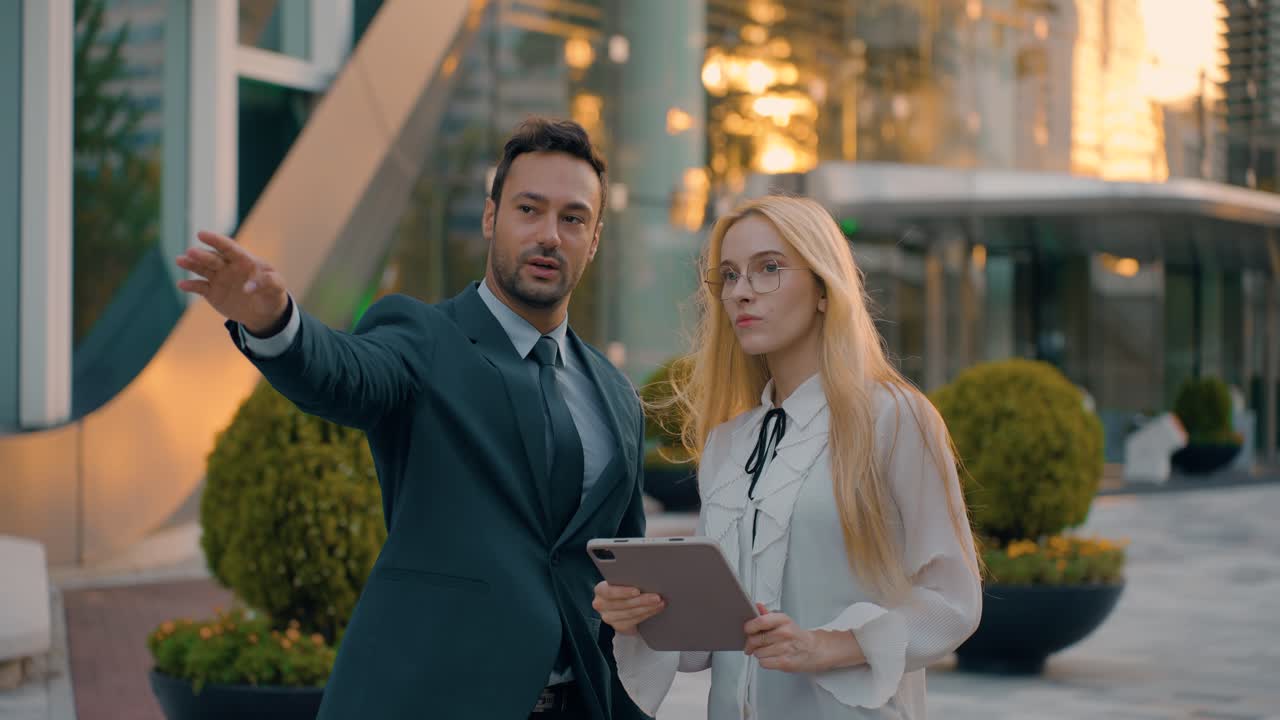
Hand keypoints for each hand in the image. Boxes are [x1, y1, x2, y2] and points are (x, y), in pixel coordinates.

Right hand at [175, 231, 289, 334]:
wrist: (264, 312)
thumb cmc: (272, 294)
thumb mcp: (277, 288)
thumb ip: (267, 283)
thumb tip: (249, 287)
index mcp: (244, 261)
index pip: (229, 247)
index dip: (216, 240)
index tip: (202, 234)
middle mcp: (228, 267)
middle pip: (212, 258)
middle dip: (201, 255)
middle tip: (190, 252)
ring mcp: (218, 278)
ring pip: (202, 269)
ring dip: (191, 264)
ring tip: (180, 260)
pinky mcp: (211, 292)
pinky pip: (199, 287)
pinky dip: (190, 285)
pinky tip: (182, 284)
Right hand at [592, 581, 664, 635]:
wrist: (620, 603)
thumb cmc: (622, 587)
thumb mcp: (621, 581)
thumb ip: (627, 579)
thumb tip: (645, 576)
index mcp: (600, 590)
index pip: (609, 591)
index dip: (623, 592)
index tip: (637, 590)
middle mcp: (601, 605)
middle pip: (623, 604)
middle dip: (642, 600)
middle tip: (657, 597)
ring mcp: (609, 617)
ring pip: (630, 613)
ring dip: (648, 608)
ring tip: (660, 603)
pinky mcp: (618, 626)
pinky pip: (634, 621)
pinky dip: (646, 614)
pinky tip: (655, 609)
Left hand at [743, 603, 831, 673]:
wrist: (815, 650)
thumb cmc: (797, 636)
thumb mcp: (784, 622)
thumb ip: (768, 615)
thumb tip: (757, 606)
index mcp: (784, 620)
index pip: (760, 621)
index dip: (749, 627)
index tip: (747, 630)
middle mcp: (785, 633)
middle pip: (755, 639)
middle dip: (751, 643)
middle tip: (753, 644)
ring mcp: (785, 648)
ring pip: (758, 652)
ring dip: (759, 653)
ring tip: (767, 650)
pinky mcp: (786, 662)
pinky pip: (763, 663)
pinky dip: (764, 661)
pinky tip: (771, 658)